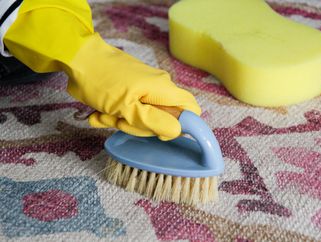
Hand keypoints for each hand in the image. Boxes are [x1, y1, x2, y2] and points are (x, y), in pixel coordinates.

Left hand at [67, 34, 200, 139]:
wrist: (77, 59)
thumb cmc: (101, 80)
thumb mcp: (127, 108)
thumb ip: (154, 121)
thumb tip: (177, 131)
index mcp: (164, 89)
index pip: (191, 110)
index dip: (181, 126)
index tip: (158, 132)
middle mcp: (159, 89)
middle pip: (164, 119)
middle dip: (141, 126)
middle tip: (121, 120)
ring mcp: (145, 90)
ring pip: (145, 118)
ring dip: (123, 122)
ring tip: (105, 114)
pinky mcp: (132, 91)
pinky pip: (131, 111)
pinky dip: (116, 115)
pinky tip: (100, 113)